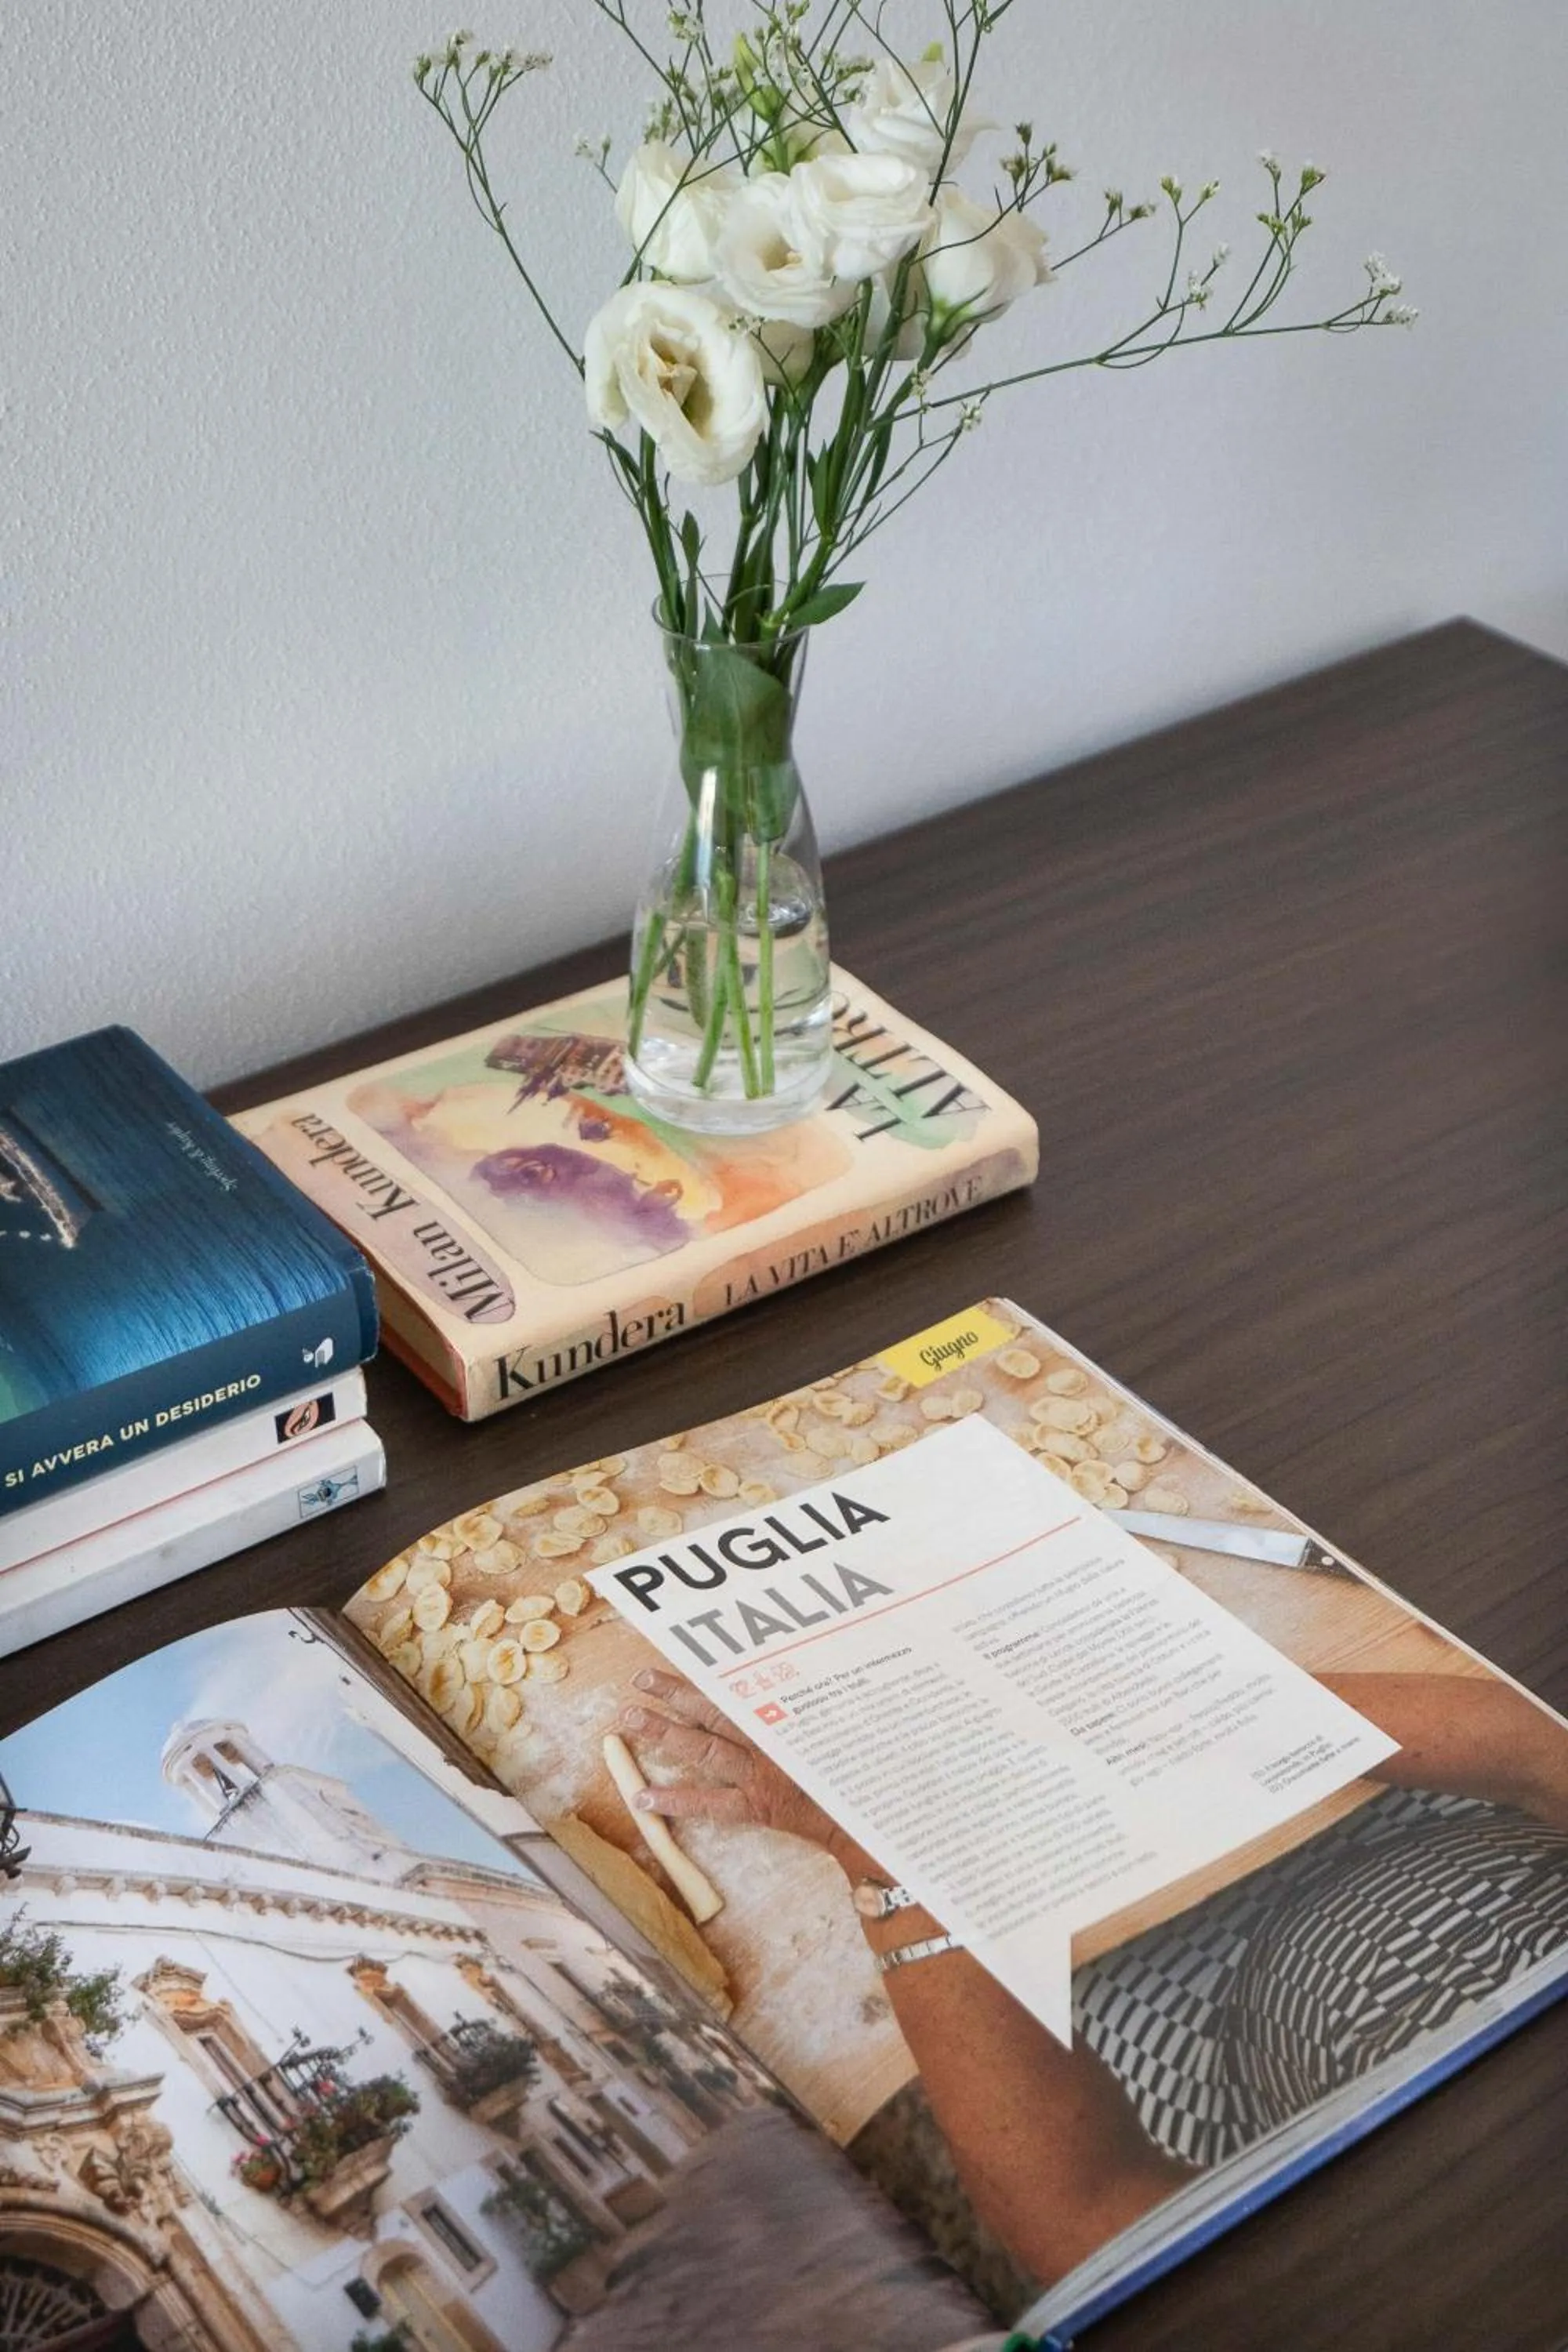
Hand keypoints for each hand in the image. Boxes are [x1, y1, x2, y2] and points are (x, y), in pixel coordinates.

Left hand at [616, 1668, 857, 1862]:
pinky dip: (676, 1800)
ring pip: (703, 1749)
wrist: (870, 1816)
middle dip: (675, 1693)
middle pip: (713, 1710)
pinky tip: (644, 1796)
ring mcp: (758, 1774)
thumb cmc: (861, 1763)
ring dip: (665, 1732)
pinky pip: (710, 1804)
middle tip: (641, 1679)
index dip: (707, 1670)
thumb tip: (796, 1674)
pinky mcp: (756, 1807)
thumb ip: (815, 1699)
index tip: (684, 1652)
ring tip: (629, 1720)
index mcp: (786, 1714)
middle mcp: (768, 1740)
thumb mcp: (843, 1719)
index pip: (739, 1686)